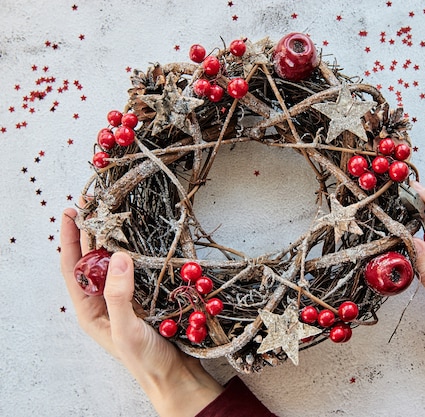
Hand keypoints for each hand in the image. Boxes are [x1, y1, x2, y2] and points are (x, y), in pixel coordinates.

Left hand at [60, 208, 222, 416]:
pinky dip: (136, 252)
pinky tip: (142, 239)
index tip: (72, 212)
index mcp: (89, 310)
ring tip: (115, 214)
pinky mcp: (145, 298)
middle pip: (91, 260)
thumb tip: (118, 257)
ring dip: (113, 239)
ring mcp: (125, 298)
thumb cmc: (145, 360)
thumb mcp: (125, 329)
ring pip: (114, 262)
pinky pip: (137, 269)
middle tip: (94, 204)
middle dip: (91, 232)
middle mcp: (103, 301)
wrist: (175, 376)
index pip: (73, 267)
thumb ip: (119, 295)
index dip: (71, 239)